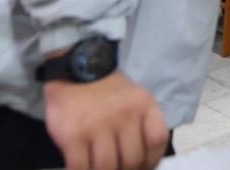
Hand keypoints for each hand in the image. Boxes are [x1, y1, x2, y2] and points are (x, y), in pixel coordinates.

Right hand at [44, 70, 168, 169]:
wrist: (77, 69)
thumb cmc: (109, 91)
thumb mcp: (136, 98)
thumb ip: (143, 124)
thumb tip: (144, 163)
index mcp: (144, 105)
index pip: (157, 140)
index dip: (152, 161)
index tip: (144, 167)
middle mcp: (124, 115)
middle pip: (132, 159)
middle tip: (118, 168)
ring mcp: (97, 126)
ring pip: (107, 167)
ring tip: (102, 168)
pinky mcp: (72, 135)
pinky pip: (80, 167)